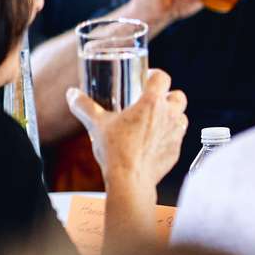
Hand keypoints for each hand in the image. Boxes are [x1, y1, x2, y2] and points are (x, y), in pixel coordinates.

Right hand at [66, 68, 187, 189]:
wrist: (130, 179)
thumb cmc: (115, 150)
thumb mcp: (96, 123)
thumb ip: (83, 106)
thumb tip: (72, 94)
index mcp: (152, 103)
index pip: (163, 78)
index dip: (156, 75)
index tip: (148, 78)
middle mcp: (169, 115)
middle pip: (178, 96)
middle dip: (168, 95)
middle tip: (153, 100)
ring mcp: (176, 133)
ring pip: (182, 116)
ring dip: (172, 115)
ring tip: (155, 120)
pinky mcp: (177, 150)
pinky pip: (178, 137)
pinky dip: (170, 136)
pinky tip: (155, 141)